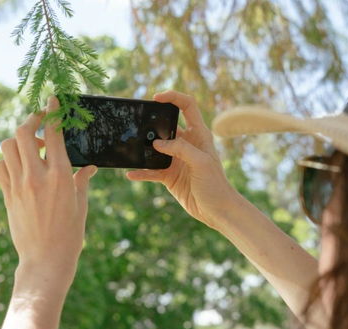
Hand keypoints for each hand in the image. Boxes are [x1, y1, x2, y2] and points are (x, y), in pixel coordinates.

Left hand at [0, 96, 96, 284]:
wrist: (45, 259)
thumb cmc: (70, 234)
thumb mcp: (81, 204)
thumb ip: (82, 180)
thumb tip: (90, 166)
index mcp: (60, 175)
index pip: (53, 134)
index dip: (52, 112)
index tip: (52, 99)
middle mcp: (36, 176)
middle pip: (23, 133)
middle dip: (30, 119)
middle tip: (39, 119)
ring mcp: (18, 185)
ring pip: (7, 147)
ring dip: (18, 139)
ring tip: (30, 145)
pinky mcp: (7, 195)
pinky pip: (0, 167)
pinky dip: (7, 159)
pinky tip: (19, 165)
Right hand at [126, 90, 238, 230]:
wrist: (217, 211)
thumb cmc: (216, 185)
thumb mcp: (201, 163)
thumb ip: (181, 149)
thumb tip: (157, 143)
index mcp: (199, 135)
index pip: (187, 106)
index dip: (173, 98)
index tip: (156, 98)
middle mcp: (186, 144)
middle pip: (166, 126)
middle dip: (152, 123)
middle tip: (137, 123)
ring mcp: (176, 160)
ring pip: (155, 148)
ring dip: (143, 148)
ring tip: (130, 147)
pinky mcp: (169, 176)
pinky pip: (151, 171)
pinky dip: (141, 172)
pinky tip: (131, 174)